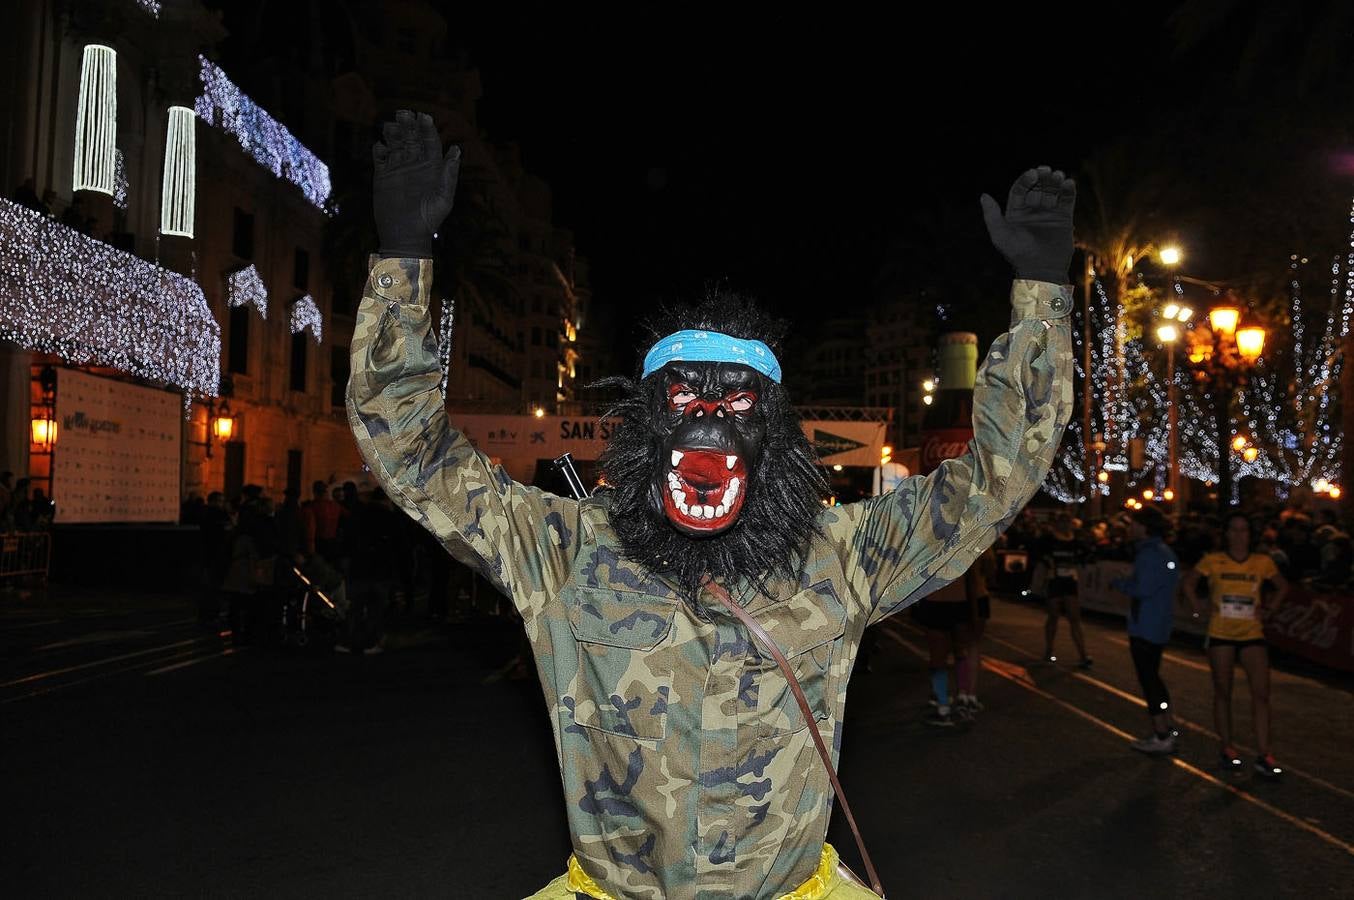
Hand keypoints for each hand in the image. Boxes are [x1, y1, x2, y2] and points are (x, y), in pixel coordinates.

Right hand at [372, 109, 460, 257]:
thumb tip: (456, 149)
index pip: (430, 142)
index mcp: (432, 167)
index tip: (424, 117)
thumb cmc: (428, 220)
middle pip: (411, 138)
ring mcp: (398, 168)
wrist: (405, 236)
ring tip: (391, 125)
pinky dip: (380, 149)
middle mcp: (415, 164)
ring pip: (395, 143)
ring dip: (393, 133)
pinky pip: (380, 156)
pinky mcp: (383, 175)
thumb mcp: (443, 198)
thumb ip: (449, 174)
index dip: (427, 129)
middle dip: (408, 125)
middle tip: (404, 113)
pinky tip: (381, 146)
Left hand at [981, 166, 1074, 283]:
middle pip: (1037, 188)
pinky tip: (1068, 183)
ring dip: (1055, 182)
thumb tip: (984, 195)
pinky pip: (1067, 200)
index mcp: (1016, 213)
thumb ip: (991, 215)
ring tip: (1059, 176)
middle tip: (1047, 170)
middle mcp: (1032, 212)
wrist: (1041, 268)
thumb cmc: (1018, 253)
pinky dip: (1068, 190)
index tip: (1033, 173)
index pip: (1021, 190)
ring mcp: (1049, 214)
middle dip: (1042, 178)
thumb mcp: (1000, 234)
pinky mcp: (1064, 219)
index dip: (1026, 180)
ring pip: (1052, 192)